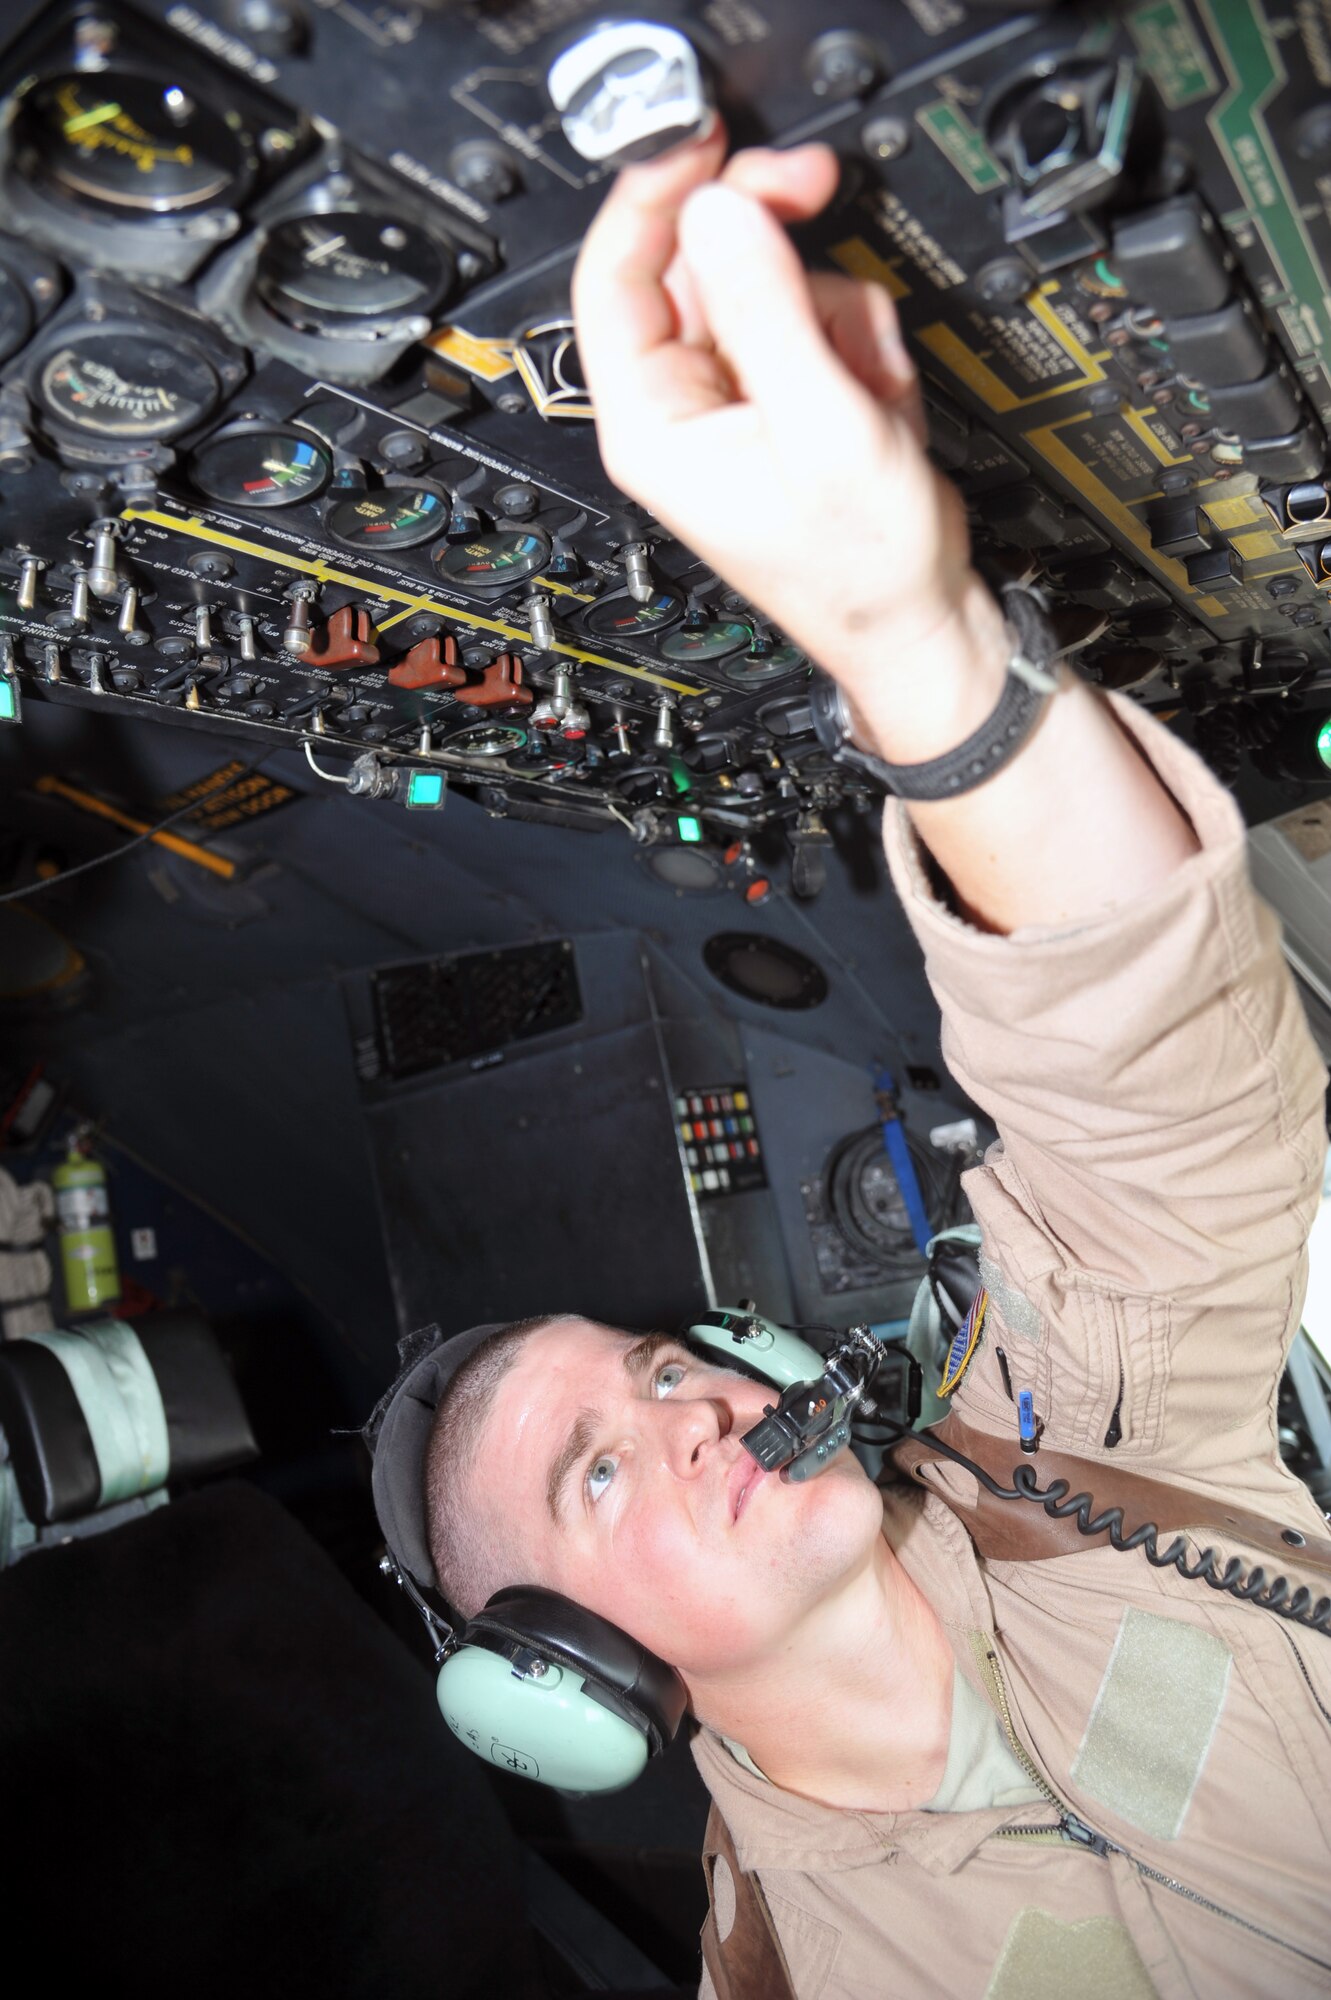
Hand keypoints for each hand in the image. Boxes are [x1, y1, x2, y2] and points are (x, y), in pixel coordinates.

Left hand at [572, 124, 1005, 759]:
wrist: (918, 618)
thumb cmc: (859, 569)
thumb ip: (769, 311)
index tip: (699, 144)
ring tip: (864, 384)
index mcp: (653, 426)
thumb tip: (721, 214)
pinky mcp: (787, 391)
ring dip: (831, 311)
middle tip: (811, 187)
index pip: (615, 279)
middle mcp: (683, 405)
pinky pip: (813, 315)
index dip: (651, 196)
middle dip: (768, 239)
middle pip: (697, 262)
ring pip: (768, 282)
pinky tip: (876, 397)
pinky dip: (856, 339)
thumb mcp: (821, 428)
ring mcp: (738, 395)